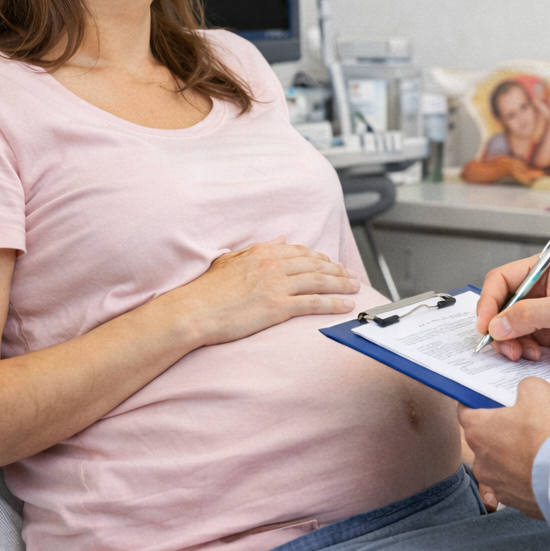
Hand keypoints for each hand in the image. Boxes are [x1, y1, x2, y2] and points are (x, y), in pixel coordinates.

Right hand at [164, 236, 359, 345]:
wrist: (194, 311)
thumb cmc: (206, 291)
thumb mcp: (231, 260)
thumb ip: (259, 248)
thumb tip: (280, 238)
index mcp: (263, 252)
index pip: (300, 251)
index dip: (320, 258)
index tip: (331, 263)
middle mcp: (273, 265)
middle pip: (316, 264)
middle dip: (337, 269)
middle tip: (351, 275)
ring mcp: (277, 285)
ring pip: (320, 281)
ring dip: (342, 283)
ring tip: (355, 287)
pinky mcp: (278, 306)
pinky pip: (314, 303)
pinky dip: (334, 303)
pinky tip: (346, 305)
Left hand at [459, 377, 549, 515]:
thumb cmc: (547, 433)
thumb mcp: (538, 391)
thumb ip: (525, 387)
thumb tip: (525, 393)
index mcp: (478, 430)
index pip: (465, 411)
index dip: (477, 402)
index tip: (489, 400)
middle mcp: (480, 459)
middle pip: (484, 439)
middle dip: (500, 431)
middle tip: (524, 423)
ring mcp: (494, 482)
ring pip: (499, 464)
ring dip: (512, 457)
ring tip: (538, 449)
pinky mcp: (512, 500)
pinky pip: (514, 484)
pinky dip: (525, 477)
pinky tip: (543, 469)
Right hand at [475, 256, 549, 367]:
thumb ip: (530, 315)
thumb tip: (497, 325)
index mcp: (542, 271)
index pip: (500, 280)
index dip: (487, 302)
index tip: (485, 325)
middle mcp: (537, 291)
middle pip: (498, 306)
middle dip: (497, 327)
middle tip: (501, 345)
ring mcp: (539, 315)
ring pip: (506, 328)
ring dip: (508, 343)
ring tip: (521, 354)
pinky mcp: (544, 336)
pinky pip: (519, 343)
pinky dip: (519, 351)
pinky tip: (533, 356)